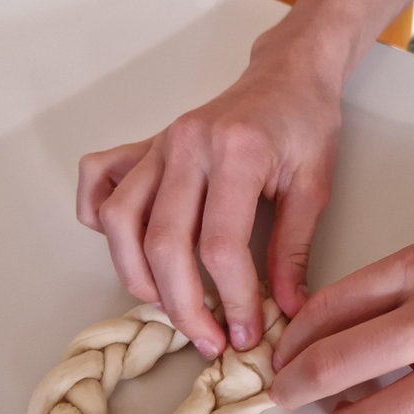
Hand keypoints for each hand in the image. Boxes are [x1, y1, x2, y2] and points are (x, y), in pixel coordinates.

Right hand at [76, 27, 340, 358]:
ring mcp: (160, 143)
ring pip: (120, 220)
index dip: (232, 300)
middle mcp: (188, 146)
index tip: (245, 333)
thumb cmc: (305, 124)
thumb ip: (294, 250)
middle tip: (209, 339)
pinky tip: (130, 246)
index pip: (220, 247)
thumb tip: (285, 310)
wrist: (288, 74)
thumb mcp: (314, 187)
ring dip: (137, 276)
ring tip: (170, 307)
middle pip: (163, 243)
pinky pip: (99, 180)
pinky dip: (100, 218)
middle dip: (183, 306)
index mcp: (237, 153)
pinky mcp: (145, 145)